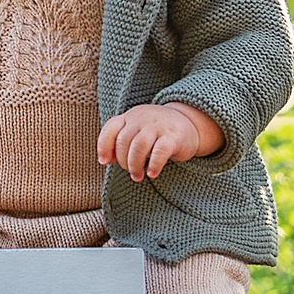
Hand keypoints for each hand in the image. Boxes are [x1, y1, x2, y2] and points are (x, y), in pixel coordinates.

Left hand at [97, 102, 222, 181]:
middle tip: (131, 172)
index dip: (103, 146)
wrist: (190, 123)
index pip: (111, 128)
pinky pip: (160, 152)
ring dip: (135, 165)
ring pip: (139, 145)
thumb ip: (121, 143)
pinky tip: (152, 173)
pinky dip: (153, 165)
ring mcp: (158, 126)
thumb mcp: (137, 132)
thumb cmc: (157, 133)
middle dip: (123, 161)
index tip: (104, 162)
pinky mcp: (174, 136)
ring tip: (138, 176)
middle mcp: (142, 119)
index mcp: (130, 117)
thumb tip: (105, 159)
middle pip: (124, 140)